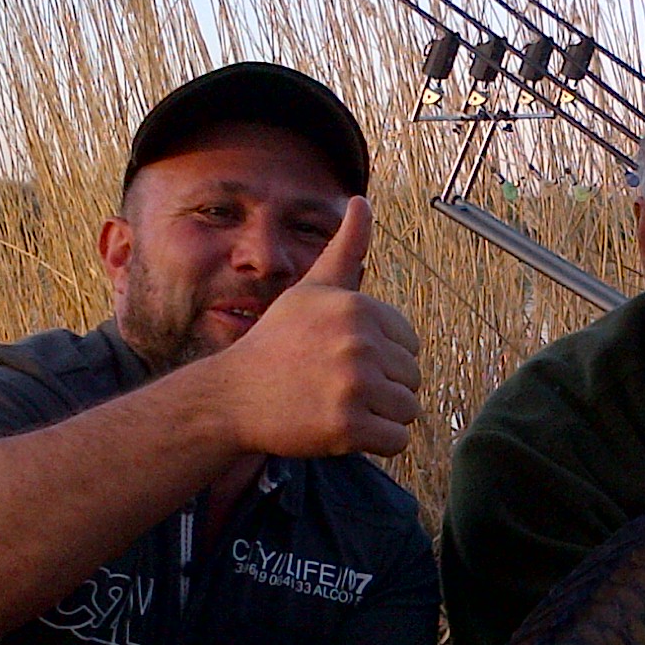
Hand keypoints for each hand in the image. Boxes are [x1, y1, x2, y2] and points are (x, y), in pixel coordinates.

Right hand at [215, 197, 422, 457]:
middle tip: (335, 386)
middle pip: (412, 378)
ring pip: (408, 409)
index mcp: (358, 308)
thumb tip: (361, 201)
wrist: (233, 396)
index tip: (340, 358)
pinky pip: (397, 441)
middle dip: (382, 388)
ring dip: (380, 416)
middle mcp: (359, 343)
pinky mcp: (348, 427)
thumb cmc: (277, 342)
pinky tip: (341, 429)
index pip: (410, 344)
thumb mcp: (311, 289)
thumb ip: (346, 249)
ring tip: (338, 405)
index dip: (381, 356)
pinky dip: (376, 443)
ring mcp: (354, 386)